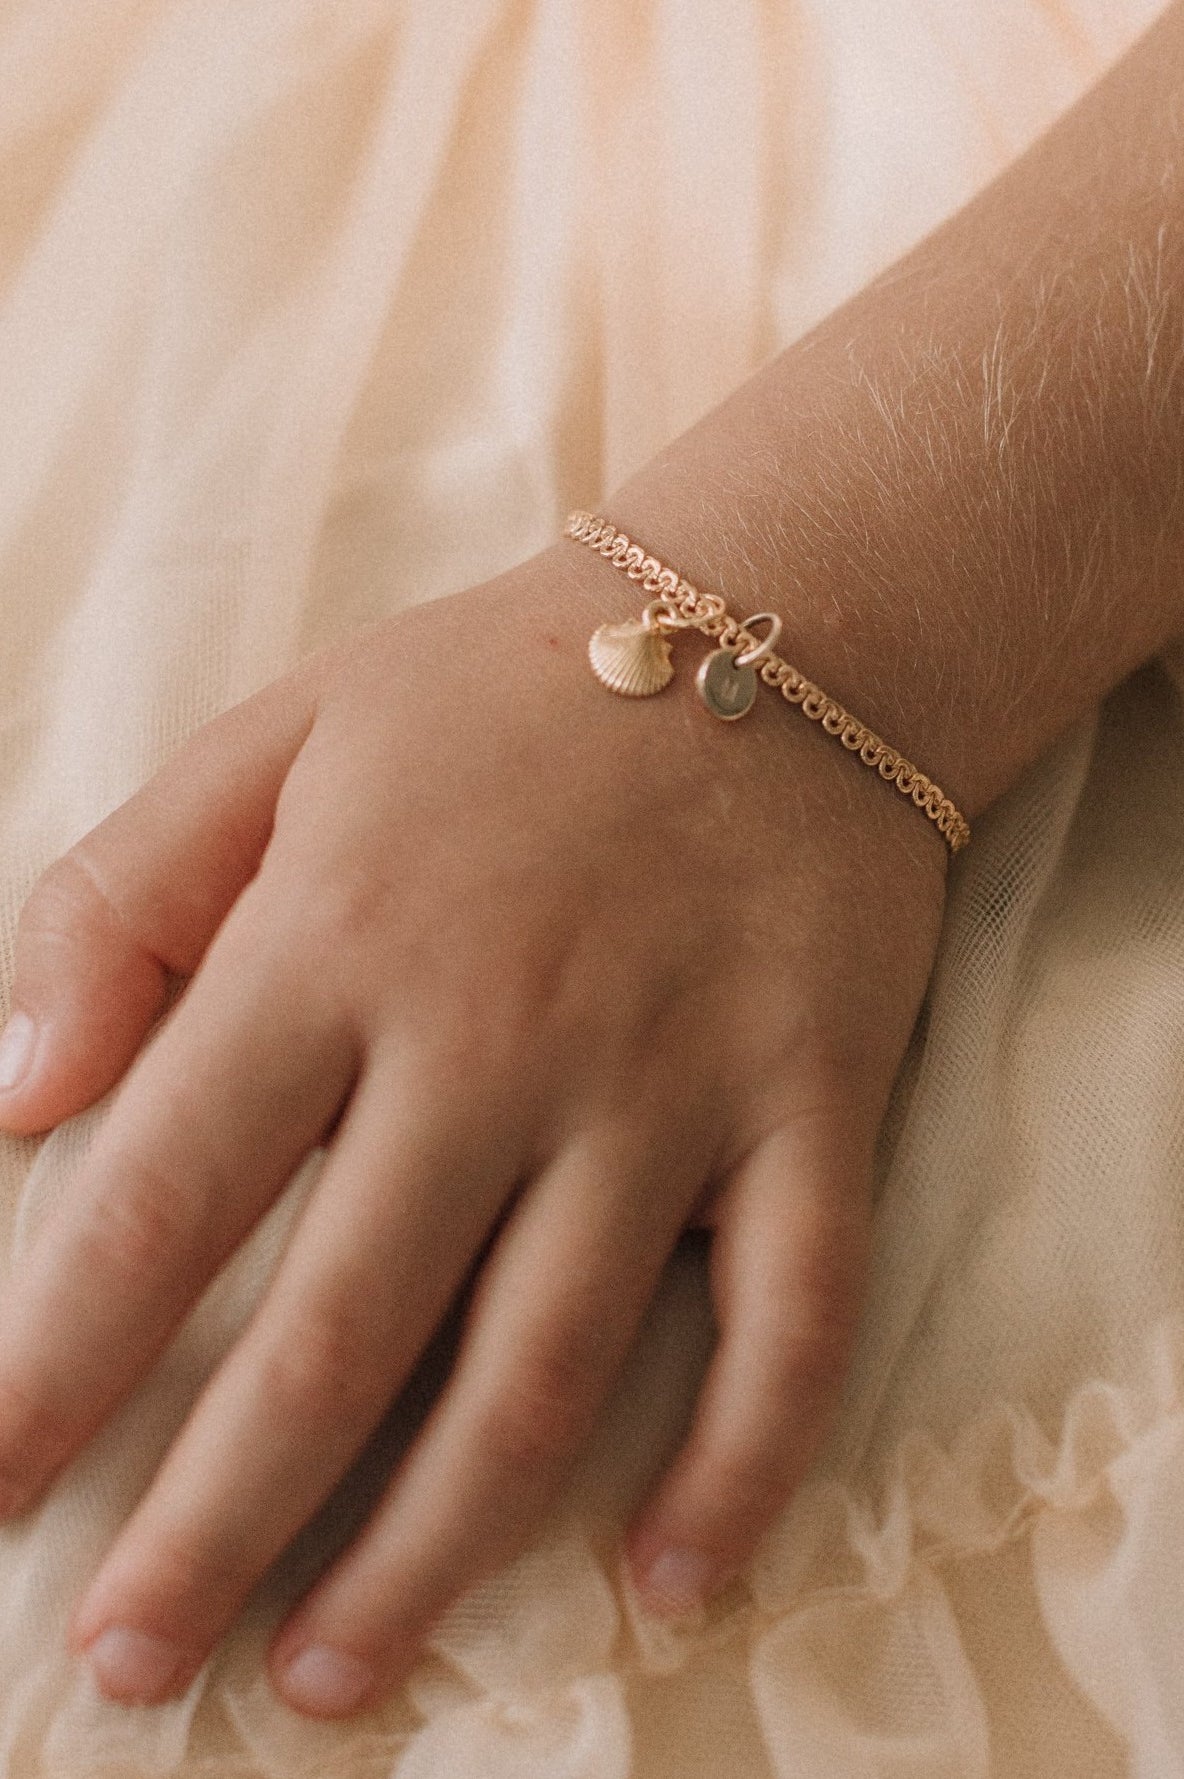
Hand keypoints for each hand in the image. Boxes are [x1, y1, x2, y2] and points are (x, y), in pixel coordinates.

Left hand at [0, 537, 948, 1716]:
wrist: (776, 623)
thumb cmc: (501, 690)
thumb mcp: (276, 737)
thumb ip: (120, 901)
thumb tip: (14, 1096)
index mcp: (342, 936)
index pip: (168, 1193)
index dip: (57, 1365)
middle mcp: (502, 1033)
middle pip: (343, 1329)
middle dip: (220, 1518)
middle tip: (140, 1662)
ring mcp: (673, 1083)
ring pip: (547, 1365)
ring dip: (435, 1546)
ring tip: (333, 1671)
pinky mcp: (814, 1106)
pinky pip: (792, 1317)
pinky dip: (740, 1462)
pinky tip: (671, 1578)